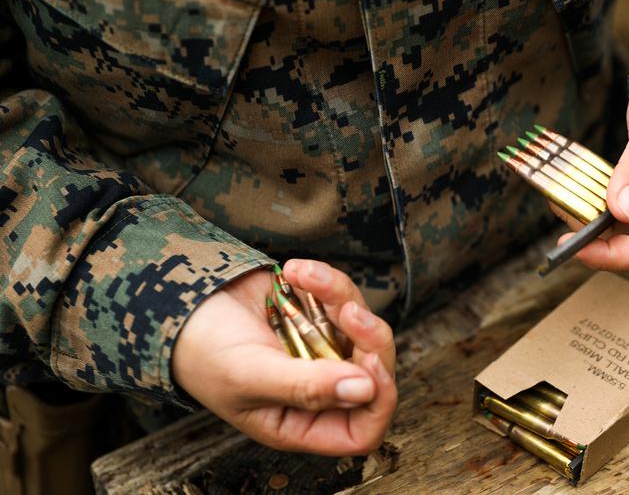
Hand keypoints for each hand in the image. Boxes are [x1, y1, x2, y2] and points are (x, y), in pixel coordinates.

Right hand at [172, 259, 396, 454]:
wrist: (179, 303)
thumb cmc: (203, 352)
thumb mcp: (250, 375)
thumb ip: (307, 387)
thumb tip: (365, 390)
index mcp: (300, 422)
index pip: (362, 430)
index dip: (377, 402)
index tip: (368, 367)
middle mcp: (318, 390)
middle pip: (375, 374)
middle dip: (369, 340)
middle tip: (348, 312)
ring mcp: (322, 350)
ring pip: (363, 329)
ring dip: (342, 296)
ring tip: (306, 277)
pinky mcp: (319, 314)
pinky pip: (343, 297)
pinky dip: (326, 280)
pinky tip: (296, 271)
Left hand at [552, 64, 628, 272]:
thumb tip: (623, 212)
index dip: (609, 257)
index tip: (573, 242)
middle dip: (592, 236)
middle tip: (560, 205)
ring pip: (624, 227)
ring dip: (590, 217)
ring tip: (562, 193)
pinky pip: (624, 206)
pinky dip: (598, 200)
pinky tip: (579, 185)